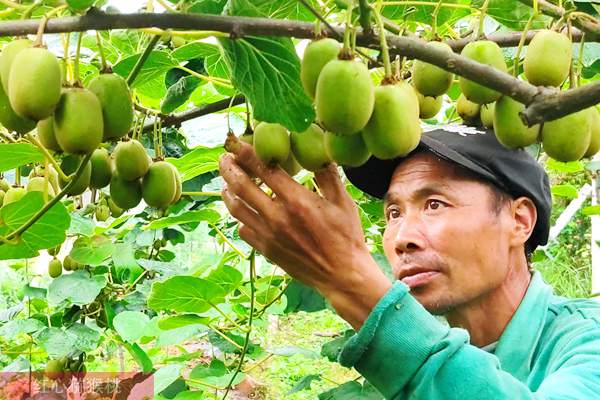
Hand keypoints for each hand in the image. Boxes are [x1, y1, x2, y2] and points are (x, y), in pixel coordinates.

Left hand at [219, 133, 391, 328]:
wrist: (341, 275)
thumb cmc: (346, 237)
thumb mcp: (343, 201)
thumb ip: (327, 175)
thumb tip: (318, 152)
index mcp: (296, 200)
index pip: (263, 169)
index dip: (244, 152)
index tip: (234, 142)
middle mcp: (277, 217)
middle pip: (241, 186)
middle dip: (228, 168)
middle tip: (223, 158)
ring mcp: (268, 235)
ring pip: (236, 208)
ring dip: (227, 191)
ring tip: (226, 181)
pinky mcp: (266, 250)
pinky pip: (243, 229)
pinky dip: (239, 216)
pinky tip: (243, 209)